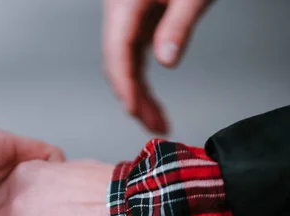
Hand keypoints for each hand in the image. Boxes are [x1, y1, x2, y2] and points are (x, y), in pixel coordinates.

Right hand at [103, 0, 213, 132]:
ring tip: (155, 120)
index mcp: (124, 3)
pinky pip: (132, 52)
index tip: (134, 113)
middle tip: (153, 125)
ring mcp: (124, 14)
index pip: (117, 54)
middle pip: (117, 63)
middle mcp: (118, 10)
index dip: (125, 88)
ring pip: (123, 62)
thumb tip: (166, 60)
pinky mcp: (135, 16)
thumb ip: (177, 25)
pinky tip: (150, 96)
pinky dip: (140, 76)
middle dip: (134, 98)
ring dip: (138, 92)